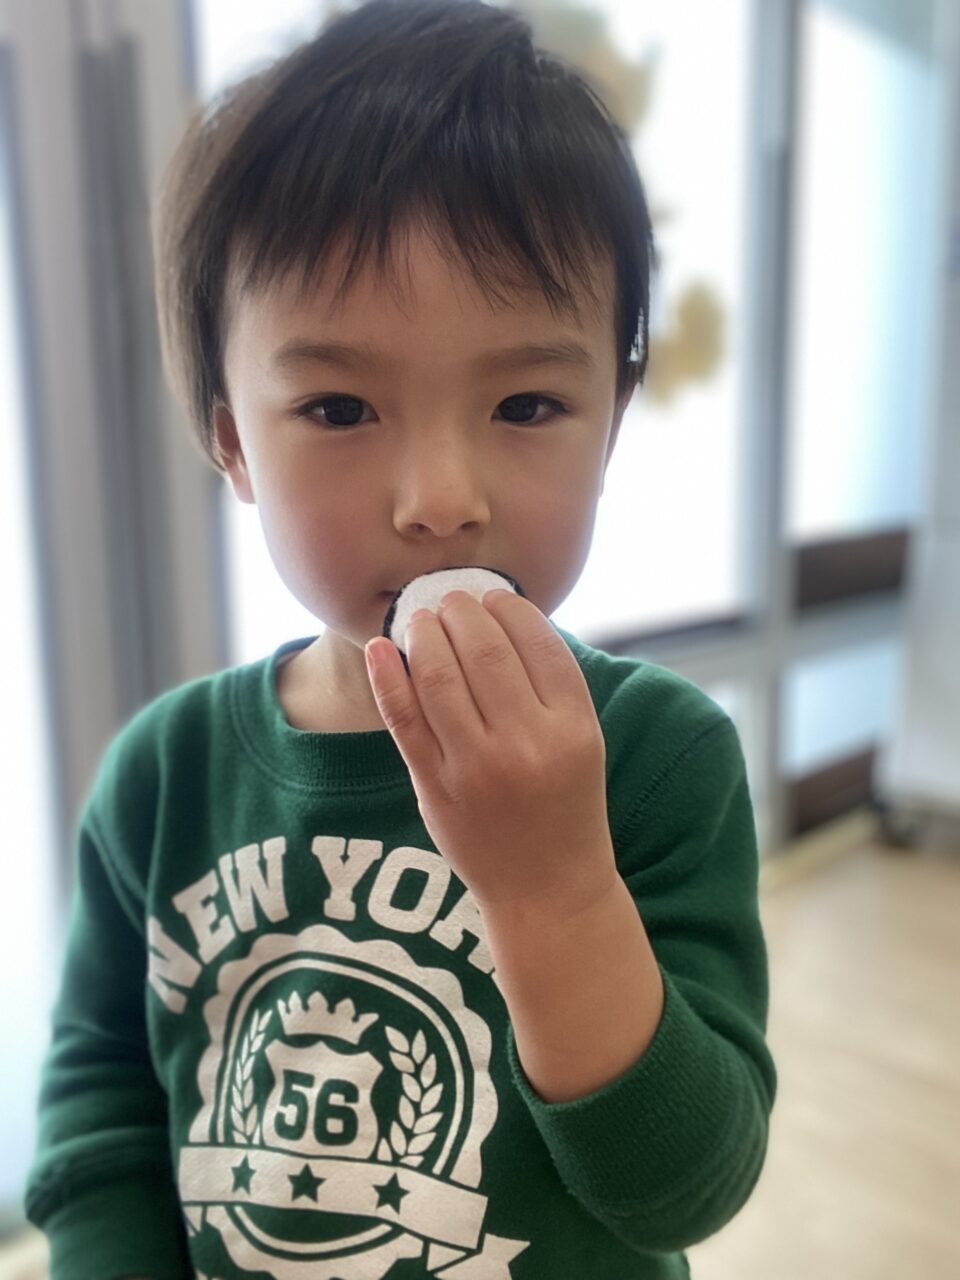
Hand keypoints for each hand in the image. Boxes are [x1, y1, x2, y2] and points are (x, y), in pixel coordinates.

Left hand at [365, 589, 617, 915]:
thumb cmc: (565, 804)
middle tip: (451, 600)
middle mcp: (527, 744)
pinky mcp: (435, 787)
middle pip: (485, 649)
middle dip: (461, 611)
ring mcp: (476, 767)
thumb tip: (499, 618)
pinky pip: (403, 718)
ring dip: (424, 633)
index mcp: (573, 727)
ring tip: (421, 620)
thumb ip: (549, 687)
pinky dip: (387, 676)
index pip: (537, 641)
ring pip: (438, 674)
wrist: (547, 889)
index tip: (494, 597)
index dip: (510, 607)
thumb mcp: (581, 742)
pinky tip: (381, 649)